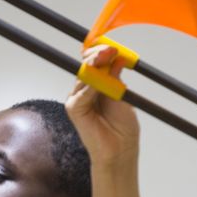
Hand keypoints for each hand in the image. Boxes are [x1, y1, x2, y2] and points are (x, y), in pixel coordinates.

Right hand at [65, 44, 139, 166]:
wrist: (120, 149)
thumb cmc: (122, 127)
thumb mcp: (122, 95)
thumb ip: (115, 77)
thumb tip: (115, 57)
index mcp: (96, 85)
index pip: (93, 62)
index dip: (101, 52)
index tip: (114, 47)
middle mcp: (84, 90)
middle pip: (86, 65)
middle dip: (97, 54)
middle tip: (111, 51)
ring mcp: (77, 99)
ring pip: (84, 75)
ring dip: (96, 65)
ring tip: (108, 59)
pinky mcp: (74, 109)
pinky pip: (82, 92)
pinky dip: (91, 85)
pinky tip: (100, 82)